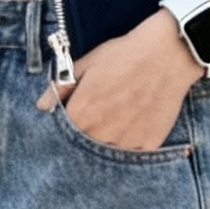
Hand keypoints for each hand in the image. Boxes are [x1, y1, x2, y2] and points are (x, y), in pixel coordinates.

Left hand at [39, 10, 202, 149]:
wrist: (168, 53)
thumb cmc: (125, 54)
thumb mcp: (88, 63)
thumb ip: (61, 88)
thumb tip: (41, 106)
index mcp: (81, 113)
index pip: (61, 135)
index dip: (66, 127)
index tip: (73, 118)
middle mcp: (101, 133)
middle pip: (83, 148)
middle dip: (85, 136)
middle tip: (98, 116)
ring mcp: (126, 142)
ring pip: (107, 155)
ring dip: (106, 143)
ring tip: (117, 120)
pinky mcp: (148, 145)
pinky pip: (132, 156)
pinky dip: (129, 146)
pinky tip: (134, 126)